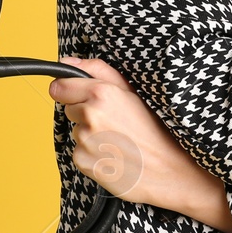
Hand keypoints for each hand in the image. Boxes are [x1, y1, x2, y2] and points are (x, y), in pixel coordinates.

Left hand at [49, 54, 227, 220]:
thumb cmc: (158, 129)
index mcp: (101, 93)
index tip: (81, 97)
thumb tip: (67, 61)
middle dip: (85, 114)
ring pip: (76, 132)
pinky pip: (79, 153)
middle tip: (115, 123)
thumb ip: (98, 71)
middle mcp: (90, 115)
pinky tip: (115, 155)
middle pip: (69, 110)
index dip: (70, 91)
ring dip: (90, 136)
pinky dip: (92, 155)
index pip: (60, 87)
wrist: (172, 171)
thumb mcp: (134, 92)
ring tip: (119, 141)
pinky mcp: (84, 162)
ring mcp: (85, 140)